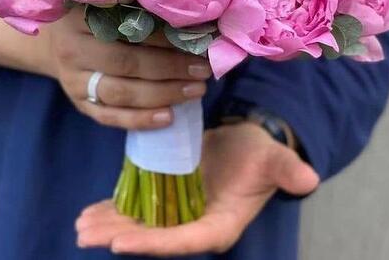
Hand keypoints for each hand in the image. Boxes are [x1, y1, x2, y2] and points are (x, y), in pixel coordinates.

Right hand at [40, 6, 211, 129]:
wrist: (57, 41)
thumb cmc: (94, 17)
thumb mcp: (109, 4)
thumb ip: (139, 10)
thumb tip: (192, 20)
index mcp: (81, 17)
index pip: (127, 30)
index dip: (163, 38)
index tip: (197, 40)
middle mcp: (72, 50)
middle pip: (125, 63)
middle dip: (169, 68)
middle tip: (203, 69)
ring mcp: (73, 81)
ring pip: (120, 93)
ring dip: (162, 94)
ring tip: (196, 90)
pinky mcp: (79, 104)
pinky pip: (110, 117)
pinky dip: (140, 120)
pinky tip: (168, 117)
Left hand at [75, 122, 318, 255]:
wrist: (246, 145)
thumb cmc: (260, 154)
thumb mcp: (274, 159)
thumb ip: (286, 170)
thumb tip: (308, 178)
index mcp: (219, 224)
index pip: (187, 239)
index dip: (155, 243)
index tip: (121, 241)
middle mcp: (195, 224)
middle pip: (156, 236)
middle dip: (123, 236)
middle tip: (88, 235)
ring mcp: (178, 211)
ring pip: (142, 223)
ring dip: (111, 225)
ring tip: (80, 227)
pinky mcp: (167, 195)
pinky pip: (139, 205)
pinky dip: (115, 208)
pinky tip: (89, 212)